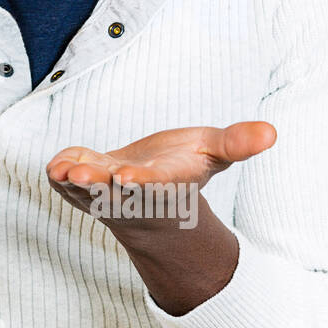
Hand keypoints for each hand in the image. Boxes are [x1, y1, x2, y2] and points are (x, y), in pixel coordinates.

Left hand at [46, 121, 276, 237]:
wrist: (150, 195)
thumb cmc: (182, 168)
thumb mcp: (212, 152)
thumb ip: (236, 142)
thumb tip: (271, 132)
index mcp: (166, 185)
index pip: (154, 186)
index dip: (142, 183)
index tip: (130, 178)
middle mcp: (131, 194)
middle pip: (112, 193)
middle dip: (98, 184)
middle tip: (82, 174)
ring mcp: (102, 193)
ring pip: (84, 191)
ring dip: (74, 182)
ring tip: (65, 169)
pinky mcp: (79, 187)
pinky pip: (64, 185)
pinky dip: (58, 175)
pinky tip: (56, 163)